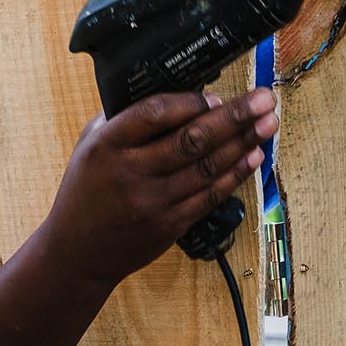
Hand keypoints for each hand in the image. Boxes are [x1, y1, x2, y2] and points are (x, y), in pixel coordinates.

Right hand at [40, 87, 278, 291]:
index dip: (190, 103)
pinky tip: (253, 157)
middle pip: (192, 139)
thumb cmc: (85, 191)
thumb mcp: (90, 145)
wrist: (77, 252)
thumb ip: (124, 119)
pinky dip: (235, 174)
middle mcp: (131, 172)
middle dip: (234, 117)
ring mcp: (152, 202)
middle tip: (264, 99)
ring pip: (207, 168)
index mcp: (107, 145)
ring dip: (244, 143)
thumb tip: (174, 93)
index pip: (154, 113)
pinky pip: (209, 196)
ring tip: (269, 123)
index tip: (215, 96)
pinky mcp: (169, 225)